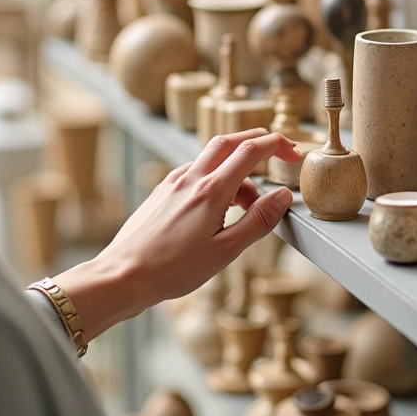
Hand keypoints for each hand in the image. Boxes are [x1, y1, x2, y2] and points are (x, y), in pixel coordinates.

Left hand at [53, 129, 299, 340]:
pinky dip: (215, 176)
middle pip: (229, 140)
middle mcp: (191, 178)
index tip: (293, 153)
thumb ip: (258, 221)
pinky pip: (195, 171)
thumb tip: (283, 196)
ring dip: (236, 165)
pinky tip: (218, 206)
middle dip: (257, 140)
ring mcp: (173, 182)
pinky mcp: (162, 191)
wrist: (122, 275)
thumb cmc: (173, 270)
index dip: (277, 144)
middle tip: (278, 154)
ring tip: (247, 204)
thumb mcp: (226, 252)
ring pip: (211, 156)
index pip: (251, 150)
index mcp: (211, 190)